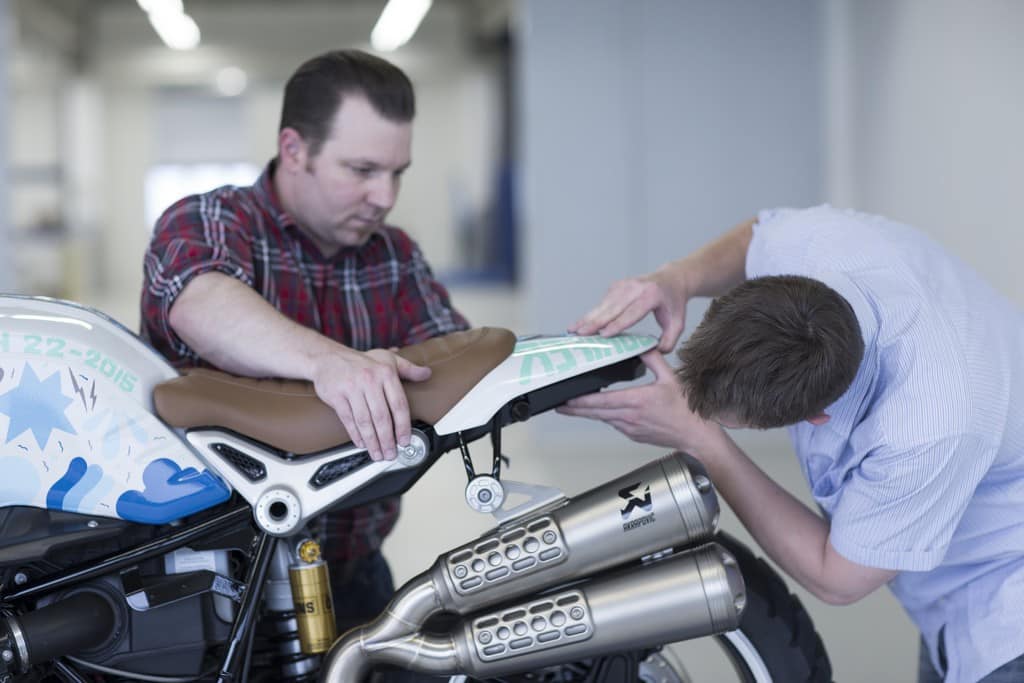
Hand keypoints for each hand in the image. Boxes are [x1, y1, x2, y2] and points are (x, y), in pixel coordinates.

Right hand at [311, 348, 430, 460]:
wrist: (327, 358)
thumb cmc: (360, 362)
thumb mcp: (387, 359)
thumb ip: (409, 369)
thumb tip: (427, 374)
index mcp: (385, 373)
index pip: (399, 404)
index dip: (403, 426)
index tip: (404, 440)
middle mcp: (369, 380)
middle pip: (382, 417)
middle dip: (387, 439)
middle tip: (391, 453)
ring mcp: (352, 388)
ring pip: (365, 421)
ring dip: (372, 441)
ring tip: (378, 454)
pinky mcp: (336, 396)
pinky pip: (348, 419)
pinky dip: (356, 435)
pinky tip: (362, 444)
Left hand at [556, 351, 721, 453]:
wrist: (695, 435)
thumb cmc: (686, 410)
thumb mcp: (670, 378)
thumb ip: (654, 359)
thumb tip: (644, 344)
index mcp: (637, 401)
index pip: (603, 401)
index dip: (582, 401)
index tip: (568, 399)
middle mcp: (630, 417)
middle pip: (595, 413)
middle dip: (575, 409)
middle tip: (560, 405)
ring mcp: (630, 428)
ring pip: (602, 419)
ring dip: (587, 413)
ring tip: (571, 407)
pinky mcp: (633, 434)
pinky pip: (613, 424)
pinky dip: (603, 417)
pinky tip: (598, 411)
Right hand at [569, 266, 689, 352]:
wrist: (671, 279)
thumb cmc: (673, 302)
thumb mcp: (678, 323)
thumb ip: (669, 340)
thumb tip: (655, 352)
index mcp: (651, 295)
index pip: (632, 312)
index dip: (617, 324)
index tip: (604, 334)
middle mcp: (635, 287)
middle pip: (612, 308)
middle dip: (595, 322)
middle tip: (580, 334)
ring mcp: (623, 285)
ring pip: (603, 305)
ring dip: (587, 318)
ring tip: (573, 330)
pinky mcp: (616, 287)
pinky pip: (602, 303)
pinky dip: (591, 314)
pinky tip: (581, 323)